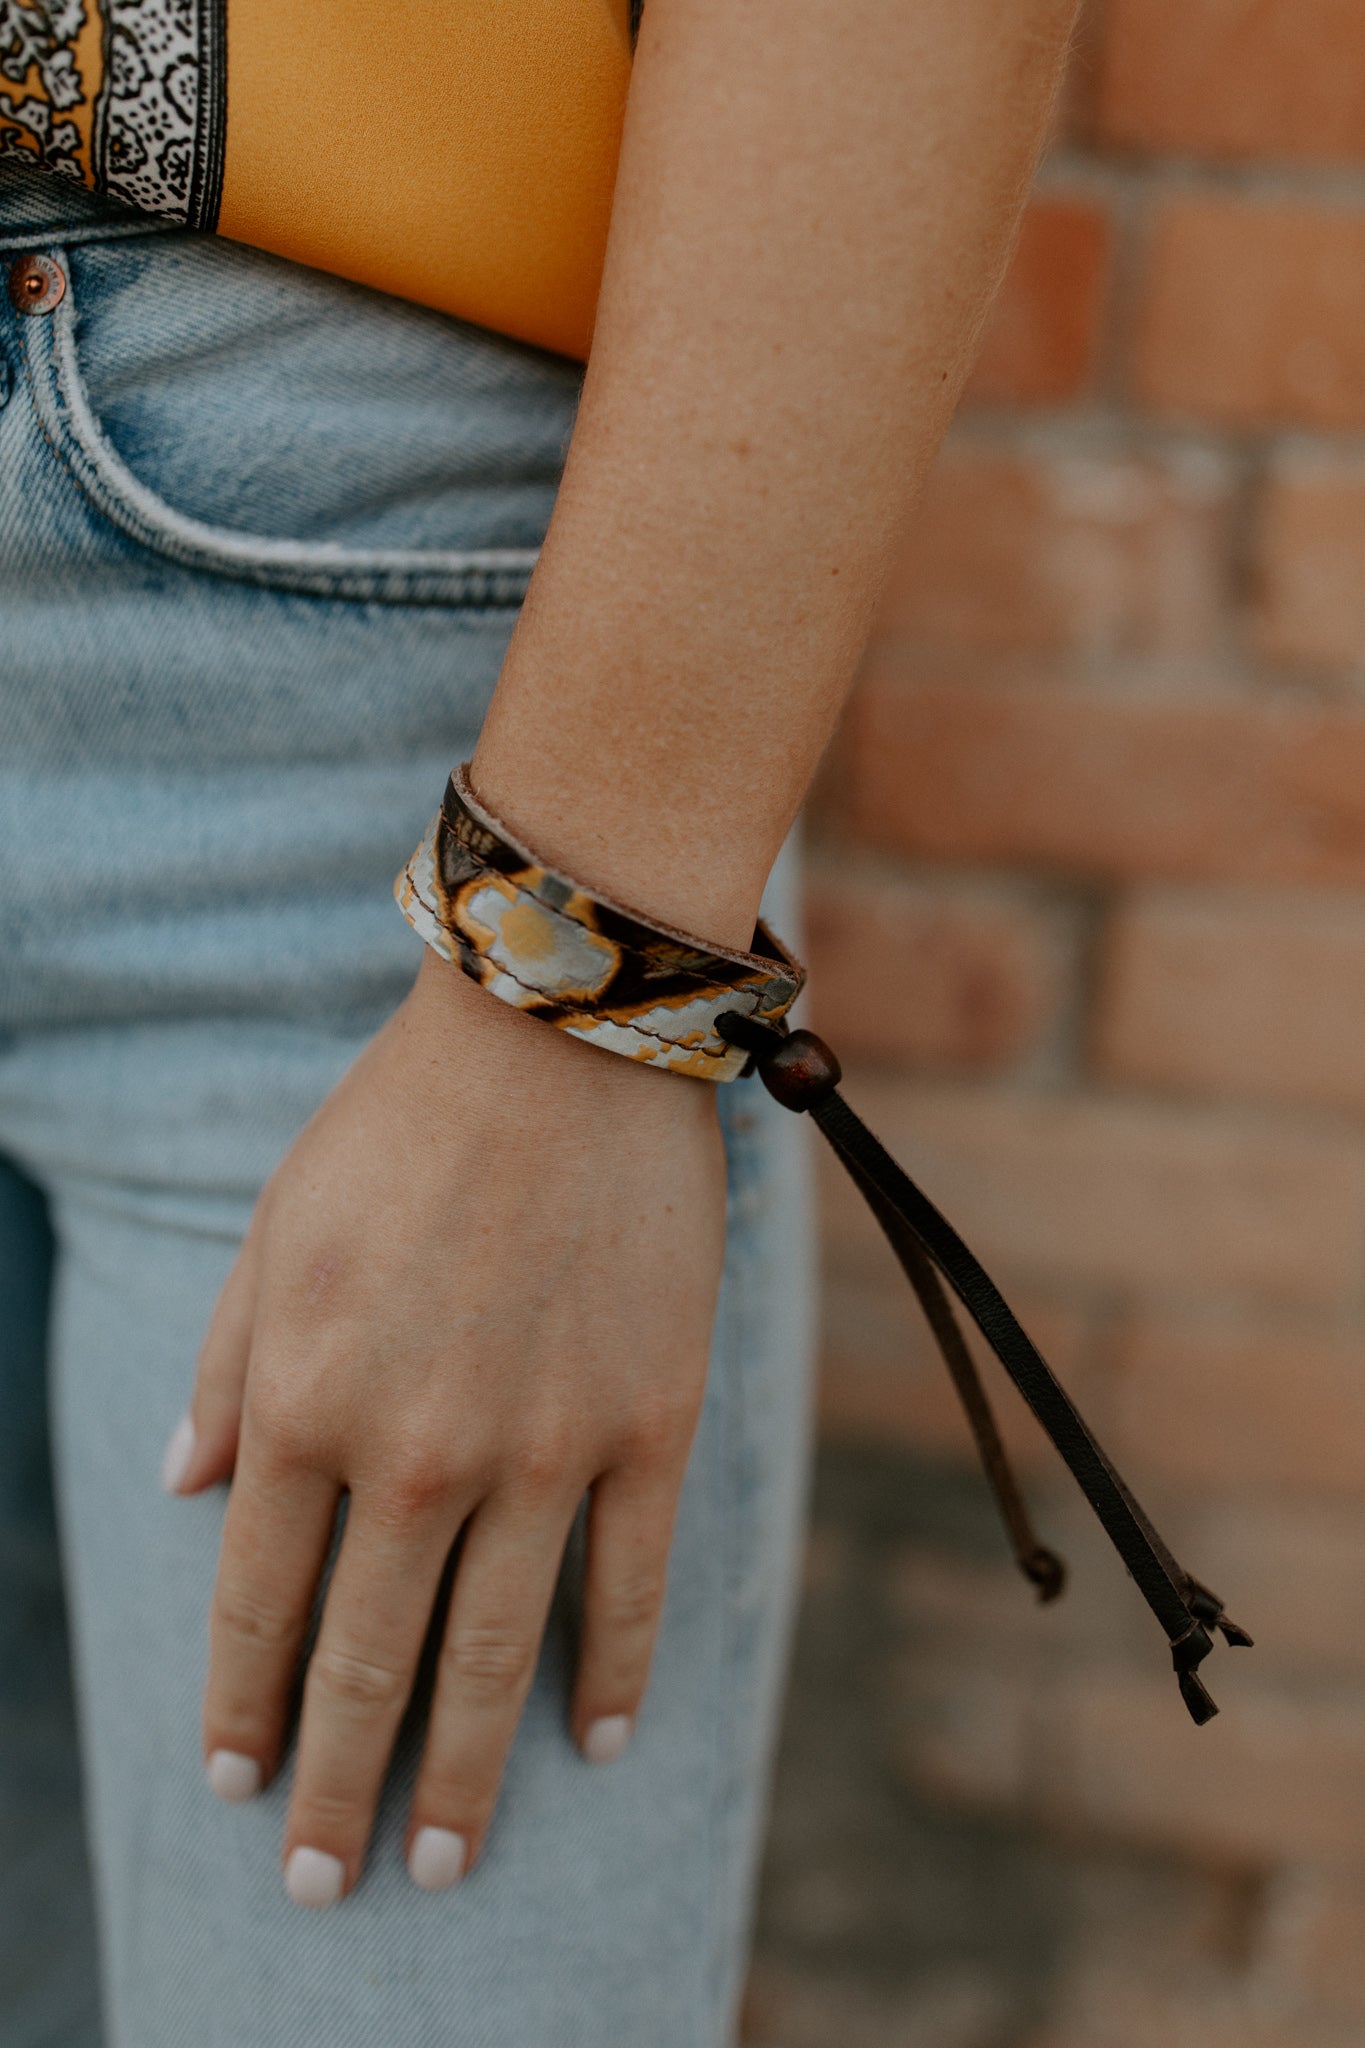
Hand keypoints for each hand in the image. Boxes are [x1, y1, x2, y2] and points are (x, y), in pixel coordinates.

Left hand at [163, 946, 727, 1904]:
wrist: (562, 1032)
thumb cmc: (400, 1124)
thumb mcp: (275, 1231)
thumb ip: (228, 1368)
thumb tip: (187, 1492)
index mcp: (306, 1401)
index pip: (258, 1602)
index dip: (244, 1706)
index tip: (239, 1787)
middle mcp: (417, 1451)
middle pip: (368, 1661)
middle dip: (339, 1786)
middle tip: (327, 1887)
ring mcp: (543, 1448)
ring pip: (493, 1656)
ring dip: (462, 1775)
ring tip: (442, 1867)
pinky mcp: (650, 1423)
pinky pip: (632, 1583)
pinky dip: (614, 1676)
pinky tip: (599, 1747)